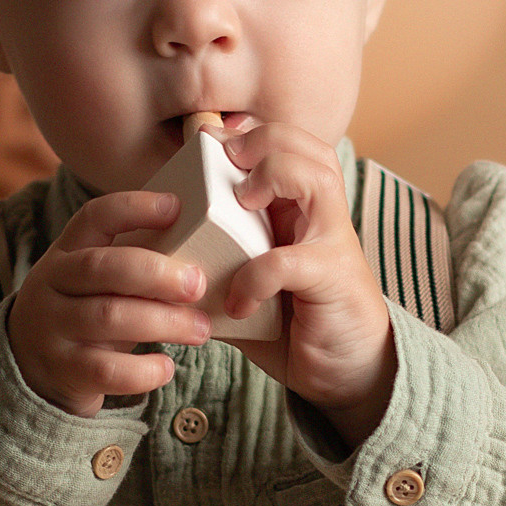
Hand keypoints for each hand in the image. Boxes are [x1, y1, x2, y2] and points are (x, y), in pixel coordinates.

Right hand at [8, 190, 207, 417]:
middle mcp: (52, 285)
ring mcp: (52, 329)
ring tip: (200, 329)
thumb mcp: (93, 283)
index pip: (94, 217)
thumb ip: (131, 267)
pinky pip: (108, 370)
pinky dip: (144, 370)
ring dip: (164, 322)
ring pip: (109, 317)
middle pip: (103, 268)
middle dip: (157, 273)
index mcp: (65, 253)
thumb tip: (202, 254)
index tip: (175, 207)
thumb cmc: (84, 315)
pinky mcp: (64, 371)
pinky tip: (166, 367)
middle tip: (198, 284)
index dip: (134, 208)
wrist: (32, 370)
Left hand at [219, 121, 395, 445]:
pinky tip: (237, 302)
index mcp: (302, 211)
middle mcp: (322, 217)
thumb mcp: (249, 285)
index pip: (288, 146)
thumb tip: (157, 260)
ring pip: (316, 180)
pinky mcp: (332, 279)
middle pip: (307, 148)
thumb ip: (217, 264)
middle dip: (262, 140)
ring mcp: (333, 243)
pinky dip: (256, 275)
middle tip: (224, 157)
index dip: (249, 132)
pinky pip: (290, 261)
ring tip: (239, 201)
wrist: (348, 372)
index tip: (207, 137)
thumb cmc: (295, 324)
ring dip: (273, 176)